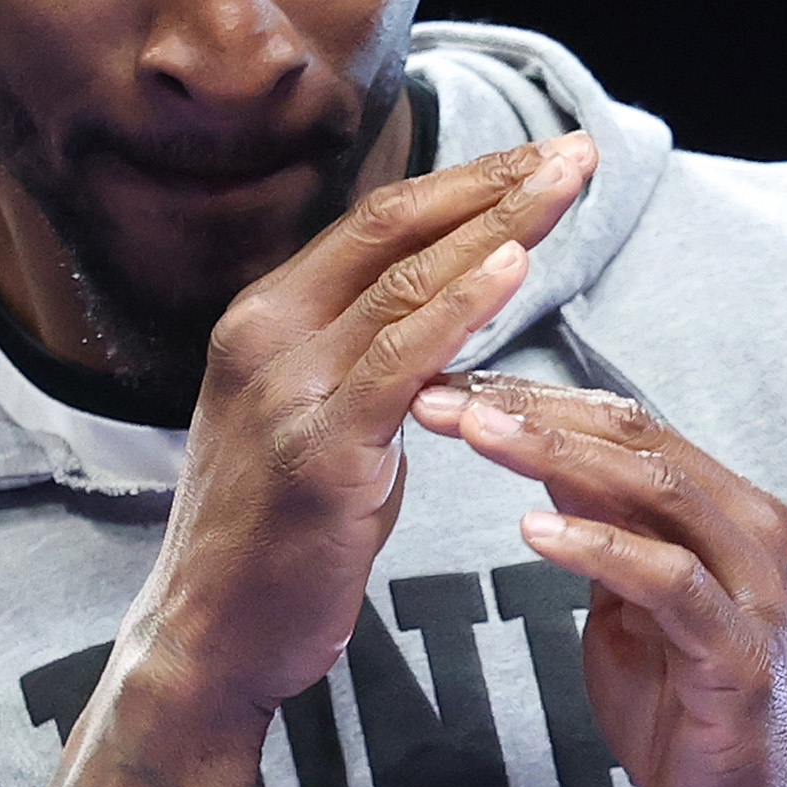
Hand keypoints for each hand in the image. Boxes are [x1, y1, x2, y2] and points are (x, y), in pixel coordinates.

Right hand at [137, 136, 598, 724]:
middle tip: (577, 147)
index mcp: (264, 319)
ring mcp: (286, 389)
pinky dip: (462, 306)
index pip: (375, 222)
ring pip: (405, 281)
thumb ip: (370, 364)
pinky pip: (401, 363)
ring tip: (570, 181)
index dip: (464, 182)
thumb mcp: (316, 422)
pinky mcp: (317, 451)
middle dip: (494, 183)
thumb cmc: (276, 538)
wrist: (209, 639)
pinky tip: (516, 264)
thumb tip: (445, 321)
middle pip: (394, 229)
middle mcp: (265, 335)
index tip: (540, 155)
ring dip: (499, 225)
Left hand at [410, 379, 786, 786]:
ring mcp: (755, 592)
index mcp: (726, 512)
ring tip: (475, 435)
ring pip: (654, 493)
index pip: (627, 426)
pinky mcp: (741, 656)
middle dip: (530, 413)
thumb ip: (600, 531)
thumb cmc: (688, 712)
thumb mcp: (629, 606)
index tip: (449, 386)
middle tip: (441, 397)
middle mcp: (753, 534)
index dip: (536, 400)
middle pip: (636, 440)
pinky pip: (668, 582)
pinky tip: (533, 534)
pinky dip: (599, 549)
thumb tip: (536, 453)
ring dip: (555, 457)